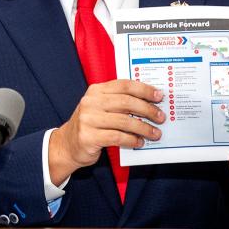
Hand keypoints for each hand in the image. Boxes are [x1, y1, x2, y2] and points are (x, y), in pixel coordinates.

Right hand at [48, 80, 164, 184]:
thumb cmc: (90, 125)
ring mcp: (88, 119)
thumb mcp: (100, 108)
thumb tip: (150, 103)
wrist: (67, 144)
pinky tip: (139, 142)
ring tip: (155, 133)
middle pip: (126, 102)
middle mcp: (90, 102)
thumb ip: (119, 102)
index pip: (124, 85)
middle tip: (161, 117)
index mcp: (95, 91)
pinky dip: (132, 140)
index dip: (144, 89)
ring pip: (124, 121)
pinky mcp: (88, 136)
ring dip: (144, 128)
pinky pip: (117, 137)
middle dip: (148, 110)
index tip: (159, 96)